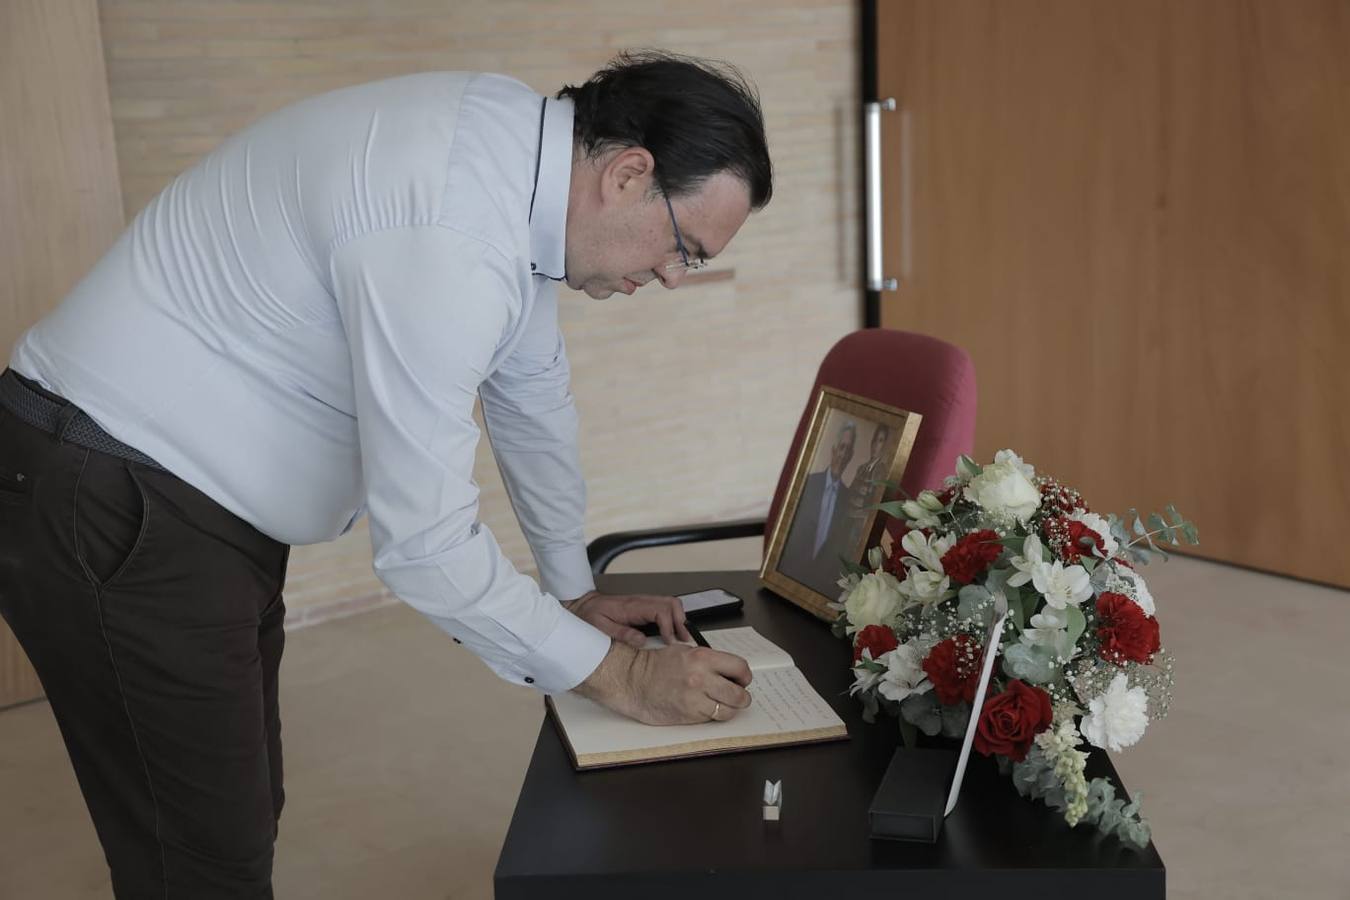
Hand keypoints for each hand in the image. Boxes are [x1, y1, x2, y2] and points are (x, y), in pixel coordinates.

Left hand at [565, 590, 691, 646]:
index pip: (660, 611)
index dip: (668, 626)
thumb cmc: (591, 615)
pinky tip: (671, 632)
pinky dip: (672, 618)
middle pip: (671, 603)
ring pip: (671, 604)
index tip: (668, 642)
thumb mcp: (601, 626)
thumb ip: (621, 633)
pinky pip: (664, 608)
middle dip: (680, 621)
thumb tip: (642, 640)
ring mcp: (644, 602)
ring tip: (680, 638)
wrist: (584, 604)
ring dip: (679, 619)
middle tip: (682, 640)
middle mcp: (641, 601)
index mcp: (632, 606)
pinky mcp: (644, 606)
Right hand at [574, 640, 753, 725]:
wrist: (632, 680)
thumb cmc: (657, 665)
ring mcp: (695, 699)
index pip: (740, 668)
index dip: (744, 676)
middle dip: (742, 697)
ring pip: (729, 711)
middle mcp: (702, 678)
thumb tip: (731, 673)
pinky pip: (711, 718)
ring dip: (729, 709)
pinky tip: (703, 708)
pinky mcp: (688, 715)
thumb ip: (710, 661)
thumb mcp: (686, 652)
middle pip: (739, 694)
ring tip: (721, 704)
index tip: (742, 680)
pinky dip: (711, 715)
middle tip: (737, 696)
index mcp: (703, 657)